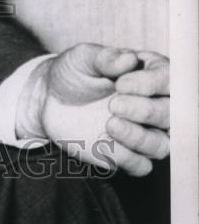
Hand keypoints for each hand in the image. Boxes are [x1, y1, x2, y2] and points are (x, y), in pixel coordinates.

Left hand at [17, 44, 169, 175]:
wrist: (51, 99)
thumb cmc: (74, 73)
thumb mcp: (83, 58)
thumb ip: (105, 57)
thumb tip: (129, 59)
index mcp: (151, 74)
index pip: (170, 80)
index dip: (152, 84)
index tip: (120, 84)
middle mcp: (155, 105)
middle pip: (172, 115)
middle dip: (146, 111)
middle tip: (113, 105)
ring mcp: (145, 132)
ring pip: (162, 145)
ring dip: (139, 138)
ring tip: (109, 124)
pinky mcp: (129, 155)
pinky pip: (141, 166)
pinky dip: (127, 159)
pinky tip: (104, 144)